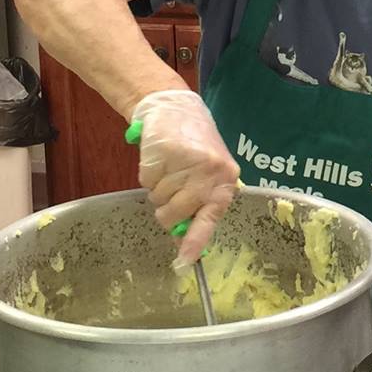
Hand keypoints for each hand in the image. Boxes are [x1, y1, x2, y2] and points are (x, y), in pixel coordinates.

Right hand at [131, 89, 238, 265]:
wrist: (176, 107)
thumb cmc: (194, 146)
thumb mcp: (208, 175)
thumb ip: (200, 205)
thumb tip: (184, 243)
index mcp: (225, 183)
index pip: (209, 220)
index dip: (194, 243)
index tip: (184, 264)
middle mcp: (210, 174)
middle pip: (173, 214)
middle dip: (166, 208)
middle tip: (171, 187)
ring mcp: (188, 163)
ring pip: (157, 199)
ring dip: (157, 188)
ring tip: (168, 167)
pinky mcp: (165, 153)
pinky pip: (146, 181)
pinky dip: (147, 174)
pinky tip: (159, 158)